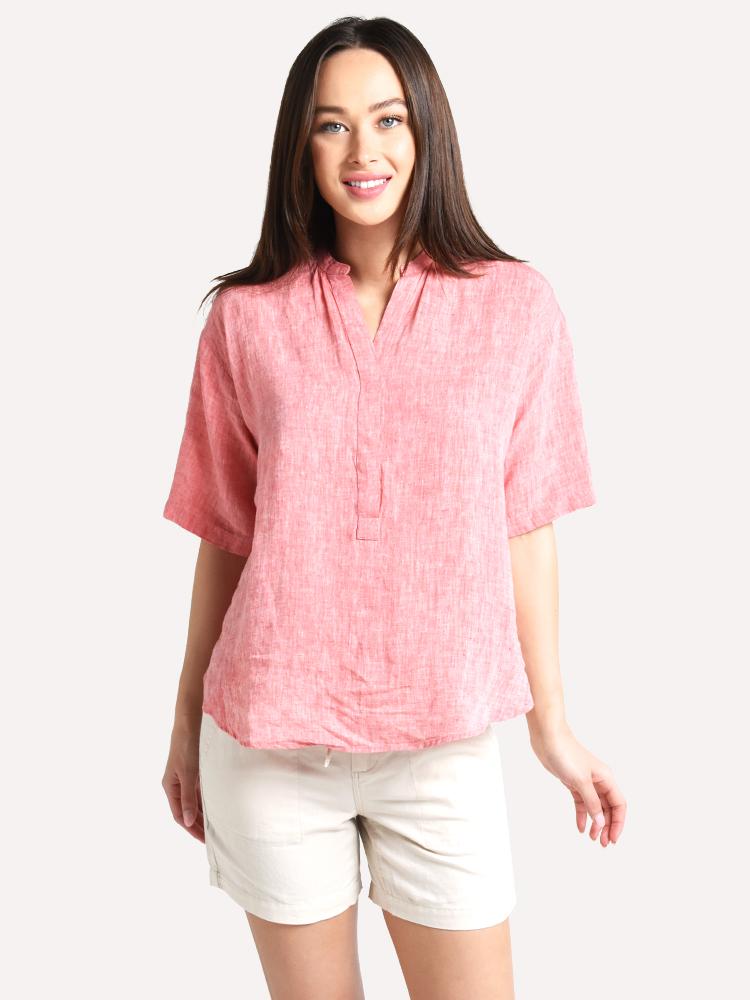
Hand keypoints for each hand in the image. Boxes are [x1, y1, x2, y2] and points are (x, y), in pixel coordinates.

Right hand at [162, 717, 205, 842]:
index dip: (191, 828)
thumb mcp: (189, 773)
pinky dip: (206, 802)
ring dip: (202, 815)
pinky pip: (199, 793)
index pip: (180, 815)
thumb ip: (189, 797)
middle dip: (197, 825)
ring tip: (215, 829)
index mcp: (170, 787)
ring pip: (193, 803)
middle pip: (186, 811)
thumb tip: (189, 821)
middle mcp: (176, 786)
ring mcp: (184, 779)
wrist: (190, 724)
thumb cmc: (187, 747)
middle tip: (211, 839)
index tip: (203, 840)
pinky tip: (215, 809)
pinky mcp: (193, 773)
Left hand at [529, 722, 625, 846]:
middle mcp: (599, 781)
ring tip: (592, 838)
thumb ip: (592, 803)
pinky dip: (582, 815)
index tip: (613, 839)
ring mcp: (586, 782)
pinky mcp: (573, 782)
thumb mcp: (580, 781)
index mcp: (606, 778)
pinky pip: (581, 803)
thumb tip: (601, 822)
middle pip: (608, 808)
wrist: (547, 738)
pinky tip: (580, 827)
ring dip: (596, 823)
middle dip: (607, 826)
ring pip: (595, 807)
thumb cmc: (566, 754)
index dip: (618, 823)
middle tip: (603, 844)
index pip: (619, 804)